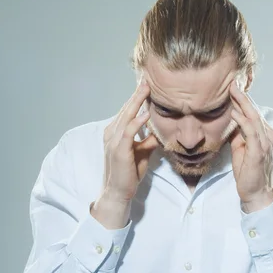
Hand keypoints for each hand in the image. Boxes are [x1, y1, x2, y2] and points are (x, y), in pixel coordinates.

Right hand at [91, 78, 157, 227]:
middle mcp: (111, 133)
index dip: (136, 98)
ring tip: (146, 89)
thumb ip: (148, 140)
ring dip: (136, 102)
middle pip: (125, 109)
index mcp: (115, 132)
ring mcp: (113, 141)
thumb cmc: (129, 173)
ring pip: (125, 116)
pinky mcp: (118, 151)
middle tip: (146, 79)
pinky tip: (145, 114)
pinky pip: (127, 133)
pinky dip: (136, 122)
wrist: (118, 192)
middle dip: (136, 94)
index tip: (147, 85)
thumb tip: (160, 131)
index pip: (127, 111)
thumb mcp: (142, 152)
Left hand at [228, 80, 272, 210]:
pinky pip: (251, 132)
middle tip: (232, 82)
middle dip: (243, 96)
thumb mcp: (241, 148)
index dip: (243, 99)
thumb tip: (232, 120)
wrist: (256, 193)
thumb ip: (238, 134)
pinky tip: (234, 113)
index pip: (253, 112)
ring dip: (243, 104)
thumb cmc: (248, 171)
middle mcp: (267, 136)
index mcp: (264, 134)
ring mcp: (265, 143)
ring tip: (233, 91)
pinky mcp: (259, 152)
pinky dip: (243, 121)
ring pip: (254, 118)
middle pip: (254, 111)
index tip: (232, 87)